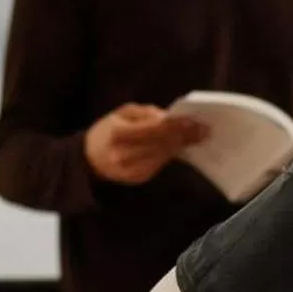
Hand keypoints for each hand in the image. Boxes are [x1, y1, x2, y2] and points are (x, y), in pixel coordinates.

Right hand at [84, 103, 207, 184]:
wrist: (89, 158)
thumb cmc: (108, 129)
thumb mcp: (123, 113)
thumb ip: (146, 113)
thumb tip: (169, 117)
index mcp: (119, 133)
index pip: (155, 129)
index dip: (177, 125)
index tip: (194, 121)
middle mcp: (124, 154)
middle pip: (162, 143)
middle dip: (184, 136)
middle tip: (203, 130)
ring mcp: (130, 169)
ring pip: (163, 155)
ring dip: (180, 146)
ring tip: (196, 136)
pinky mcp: (136, 178)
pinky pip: (159, 164)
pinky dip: (170, 154)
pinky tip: (179, 146)